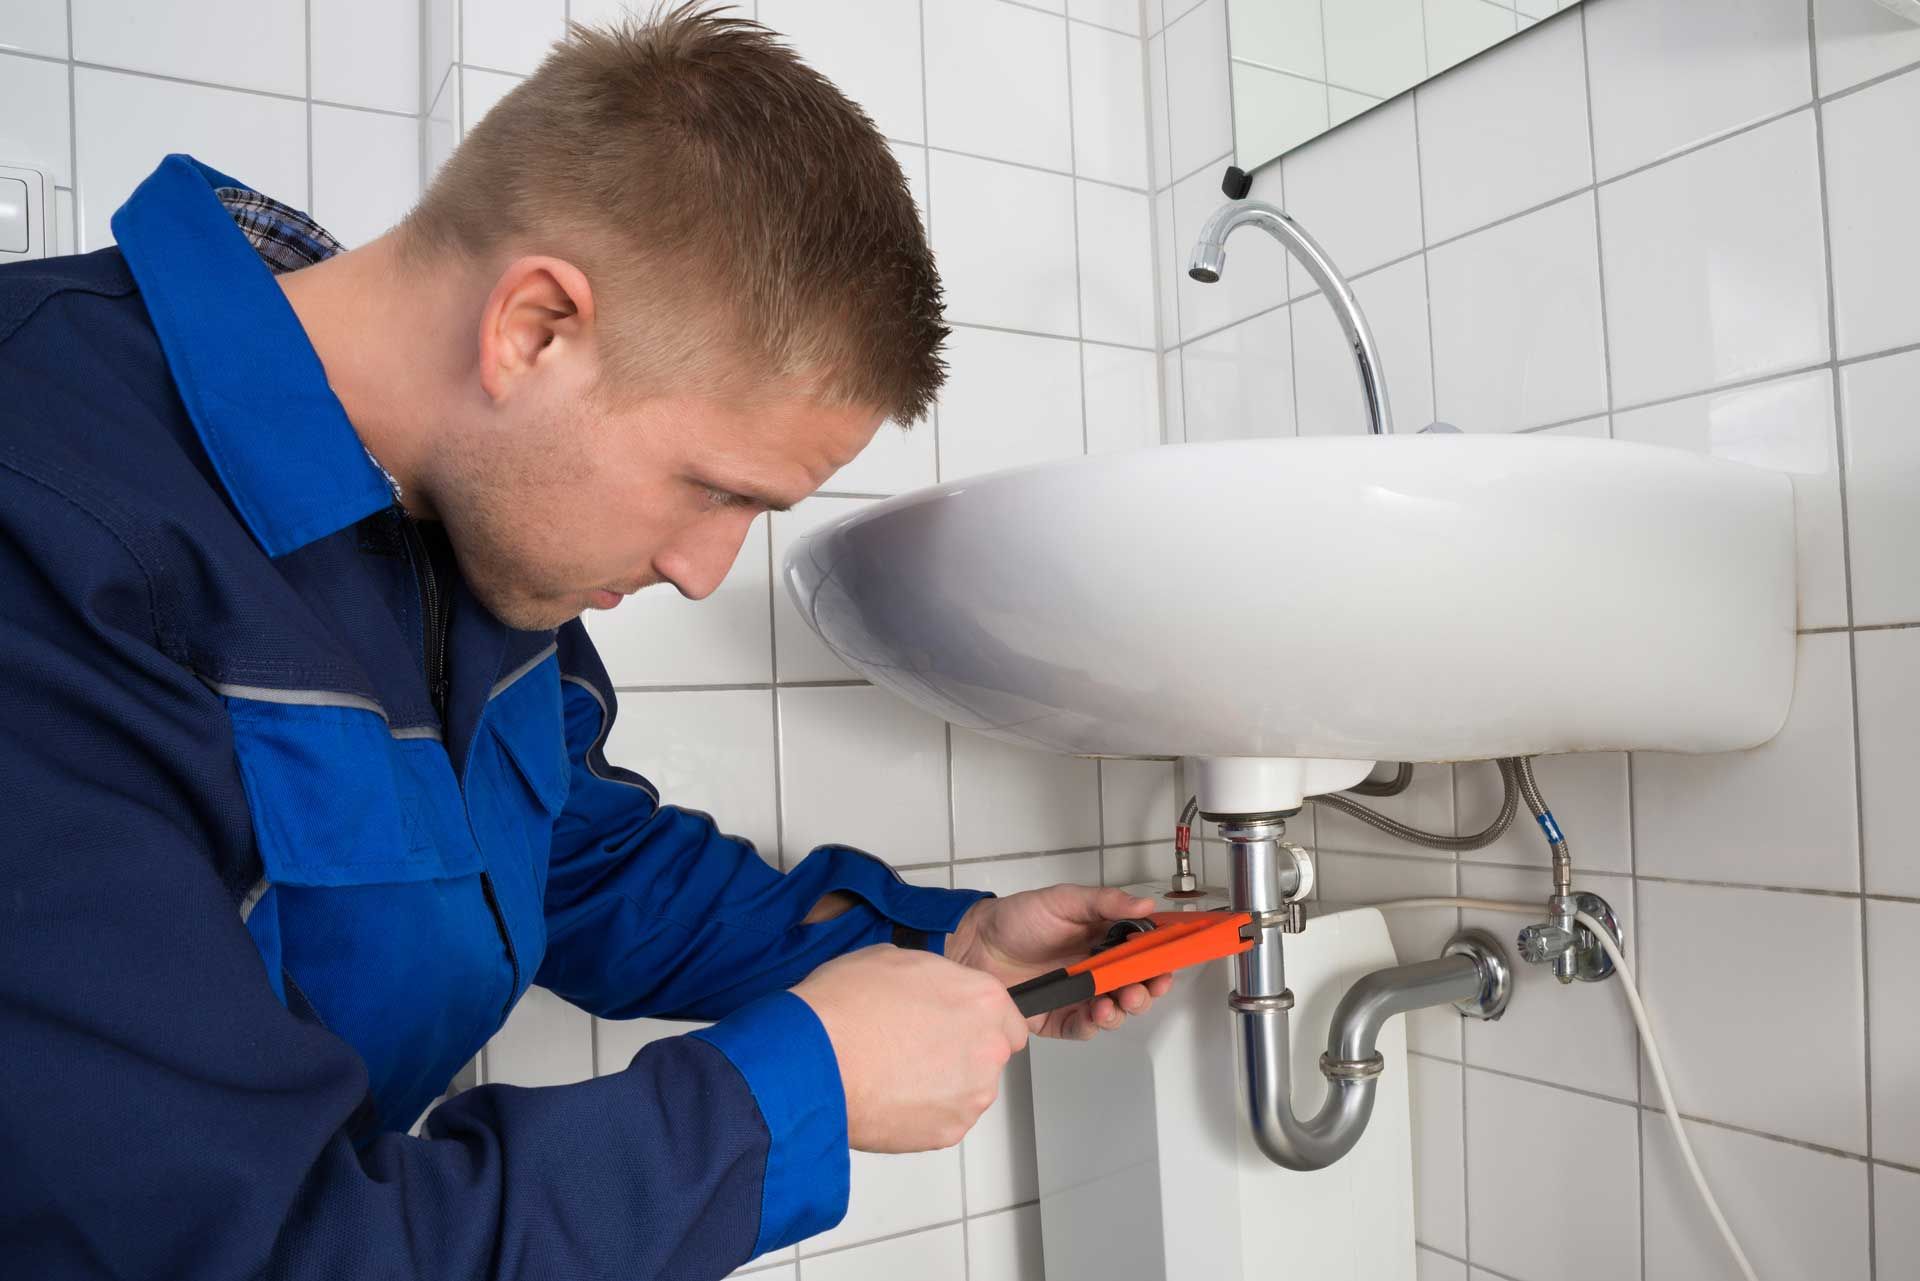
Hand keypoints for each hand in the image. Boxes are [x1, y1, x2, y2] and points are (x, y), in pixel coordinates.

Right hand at [792, 944, 1028, 1152]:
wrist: (814, 1060)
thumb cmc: (847, 1007)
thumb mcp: (893, 960)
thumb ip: (932, 977)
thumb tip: (928, 988)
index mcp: (983, 1000)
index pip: (1009, 1019)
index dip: (979, 1021)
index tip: (956, 1025)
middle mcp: (988, 1048)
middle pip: (989, 1056)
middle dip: (960, 1052)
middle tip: (916, 1047)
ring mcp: (970, 1095)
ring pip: (967, 1091)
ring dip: (942, 1084)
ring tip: (895, 1072)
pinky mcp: (948, 1132)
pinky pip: (942, 1120)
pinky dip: (922, 1113)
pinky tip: (889, 1095)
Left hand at [946, 886, 1175, 1040]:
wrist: (976, 945)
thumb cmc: (1017, 919)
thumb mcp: (1065, 900)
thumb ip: (1106, 903)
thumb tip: (1145, 903)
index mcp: (1104, 940)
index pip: (1144, 954)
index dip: (1160, 961)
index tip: (1168, 963)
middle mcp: (1096, 970)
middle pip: (1136, 987)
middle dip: (1147, 990)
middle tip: (1144, 987)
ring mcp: (1079, 995)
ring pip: (1116, 1011)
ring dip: (1123, 1009)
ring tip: (1116, 1000)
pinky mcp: (1059, 1017)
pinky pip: (1084, 1028)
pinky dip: (1094, 1024)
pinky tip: (1095, 1014)